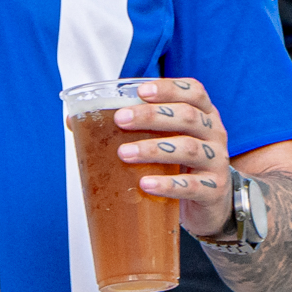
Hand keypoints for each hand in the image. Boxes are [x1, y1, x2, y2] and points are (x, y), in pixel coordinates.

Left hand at [116, 78, 234, 237]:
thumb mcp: (167, 140)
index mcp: (204, 115)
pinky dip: (167, 185)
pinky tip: (146, 184)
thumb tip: (75, 121)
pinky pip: (191, 186)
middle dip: (152, 115)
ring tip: (124, 153)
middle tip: (121, 119)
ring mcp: (216, 162)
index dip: (169, 88)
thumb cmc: (183, 164)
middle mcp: (214, 133)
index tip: (141, 90)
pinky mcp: (213, 190)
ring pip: (189, 148)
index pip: (194, 91)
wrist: (213, 203)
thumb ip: (133, 128)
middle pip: (188, 116)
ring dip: (153, 149)